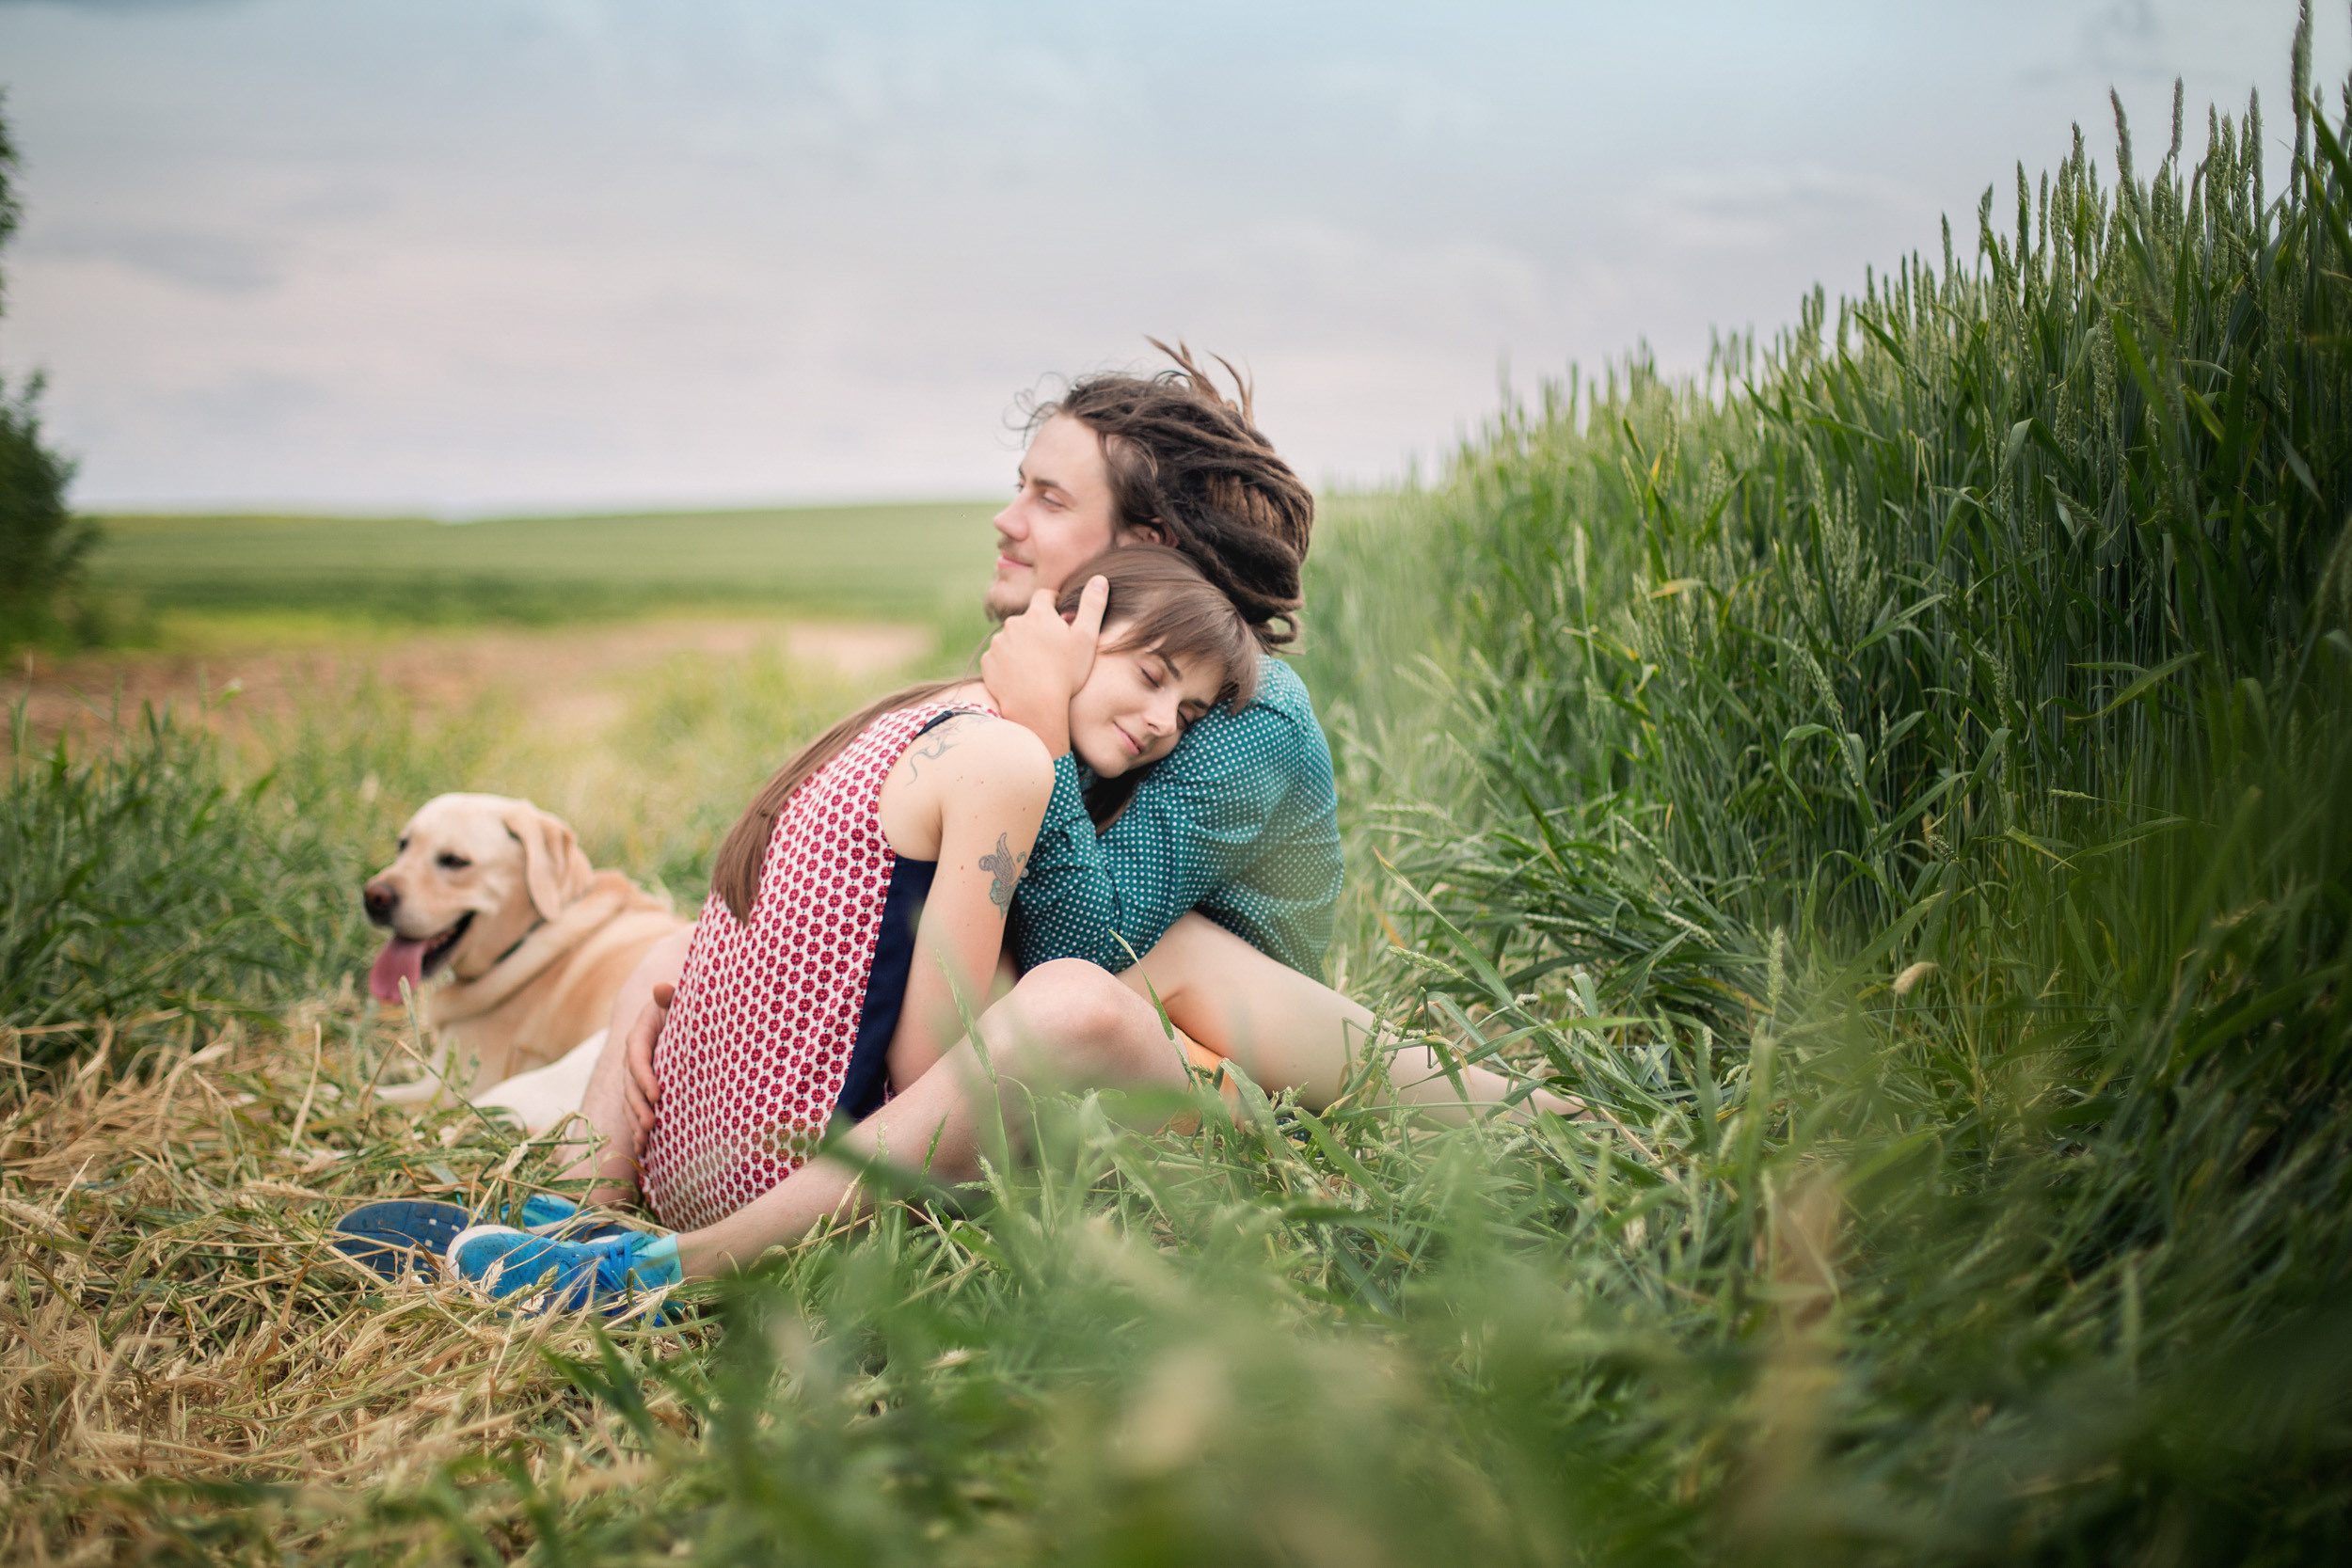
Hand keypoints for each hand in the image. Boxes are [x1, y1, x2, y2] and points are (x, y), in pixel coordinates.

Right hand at [622, 983, 672, 1149]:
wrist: (681, 1017)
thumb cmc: (683, 1007)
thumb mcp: (677, 999)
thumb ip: (670, 996)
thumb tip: (662, 988)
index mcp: (640, 1034)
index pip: (637, 1056)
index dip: (644, 1076)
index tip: (657, 1095)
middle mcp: (633, 1057)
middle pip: (630, 1084)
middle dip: (639, 1106)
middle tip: (651, 1126)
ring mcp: (636, 1075)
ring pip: (630, 1101)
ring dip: (635, 1122)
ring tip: (643, 1143)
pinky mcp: (644, 1089)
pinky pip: (637, 1109)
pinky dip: (638, 1128)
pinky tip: (643, 1149)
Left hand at [981, 574, 1107, 754]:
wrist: (1035, 707)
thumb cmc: (1066, 673)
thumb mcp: (1087, 637)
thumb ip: (1093, 605)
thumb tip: (1100, 578)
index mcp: (1038, 614)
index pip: (1045, 596)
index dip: (1054, 602)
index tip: (1061, 615)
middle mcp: (1013, 623)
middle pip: (1027, 619)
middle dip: (1037, 628)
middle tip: (1052, 648)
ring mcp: (998, 643)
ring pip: (1011, 639)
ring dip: (1021, 646)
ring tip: (1036, 667)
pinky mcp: (988, 663)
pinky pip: (998, 658)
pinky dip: (1007, 664)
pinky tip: (1021, 677)